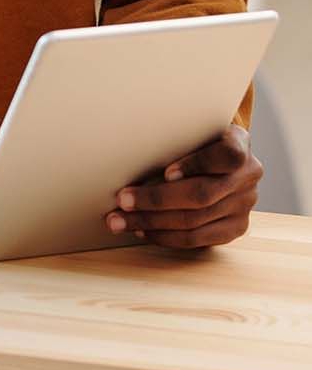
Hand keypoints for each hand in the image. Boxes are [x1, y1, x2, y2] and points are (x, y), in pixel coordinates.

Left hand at [103, 124, 262, 249]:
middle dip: (156, 199)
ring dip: (152, 222)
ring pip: (195, 221)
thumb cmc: (198, 142)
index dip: (196, 164)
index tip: (166, 172)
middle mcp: (248, 175)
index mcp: (239, 143)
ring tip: (122, 220)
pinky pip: (198, 239)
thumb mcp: (194, 131)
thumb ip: (177, 140)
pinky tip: (144, 230)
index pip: (226, 155)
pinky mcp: (236, 228)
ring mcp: (245, 204)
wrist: (223, 160)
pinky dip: (166, 236)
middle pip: (201, 194)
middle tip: (123, 200)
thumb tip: (130, 157)